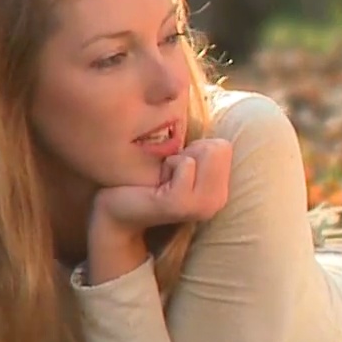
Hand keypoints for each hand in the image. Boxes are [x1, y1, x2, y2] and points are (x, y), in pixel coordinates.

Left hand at [92, 138, 233, 234]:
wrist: (117, 210)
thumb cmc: (146, 180)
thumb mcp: (182, 163)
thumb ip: (203, 151)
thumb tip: (213, 132)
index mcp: (220, 192)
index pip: (224, 146)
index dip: (196, 149)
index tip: (177, 168)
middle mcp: (217, 201)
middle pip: (218, 147)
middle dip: (189, 152)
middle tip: (169, 173)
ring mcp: (201, 205)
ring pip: (205, 152)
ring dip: (176, 159)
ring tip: (162, 178)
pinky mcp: (182, 204)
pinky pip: (185, 164)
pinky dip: (167, 166)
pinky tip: (155, 184)